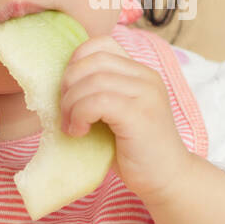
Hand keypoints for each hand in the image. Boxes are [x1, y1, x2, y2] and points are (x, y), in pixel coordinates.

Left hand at [59, 35, 192, 200]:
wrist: (167, 179)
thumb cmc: (135, 150)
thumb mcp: (115, 113)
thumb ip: (98, 92)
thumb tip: (58, 83)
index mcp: (140, 72)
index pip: (101, 44)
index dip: (75, 62)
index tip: (70, 91)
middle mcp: (146, 77)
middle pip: (92, 60)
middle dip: (68, 85)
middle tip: (66, 113)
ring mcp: (146, 94)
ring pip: (92, 81)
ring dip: (71, 104)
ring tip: (72, 126)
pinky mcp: (140, 114)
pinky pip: (97, 102)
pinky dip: (80, 115)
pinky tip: (79, 132)